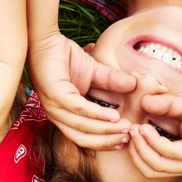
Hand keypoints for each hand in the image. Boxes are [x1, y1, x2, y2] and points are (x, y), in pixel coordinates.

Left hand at [29, 31, 135, 148]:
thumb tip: (134, 85)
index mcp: (64, 116)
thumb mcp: (94, 72)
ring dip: (106, 130)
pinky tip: (113, 116)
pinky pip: (78, 109)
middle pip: (83, 138)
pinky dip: (97, 114)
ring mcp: (54, 106)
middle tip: (128, 137)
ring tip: (125, 127)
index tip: (125, 140)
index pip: (84, 137)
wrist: (46, 39)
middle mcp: (57, 116)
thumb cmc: (65, 57)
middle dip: (107, 141)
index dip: (105, 142)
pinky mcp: (54, 94)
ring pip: (82, 126)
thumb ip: (111, 81)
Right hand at [129, 93, 181, 175]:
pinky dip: (154, 141)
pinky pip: (169, 152)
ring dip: (141, 147)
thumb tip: (143, 101)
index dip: (135, 150)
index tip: (128, 129)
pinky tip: (147, 127)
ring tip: (135, 128)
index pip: (150, 165)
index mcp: (181, 159)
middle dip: (134, 151)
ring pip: (156, 165)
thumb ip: (165, 106)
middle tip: (128, 130)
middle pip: (149, 170)